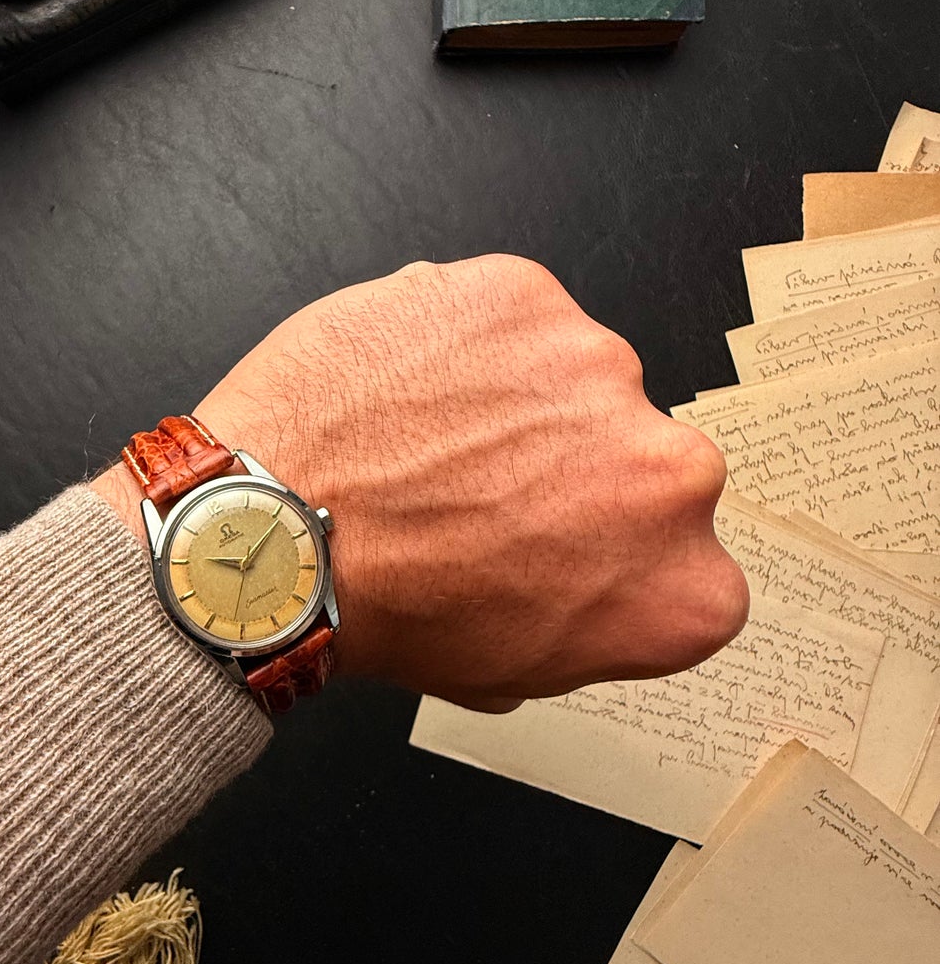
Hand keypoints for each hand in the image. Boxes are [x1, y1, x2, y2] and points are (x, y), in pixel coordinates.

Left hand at [95, 257, 746, 710]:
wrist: (277, 535)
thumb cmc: (380, 611)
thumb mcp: (514, 671)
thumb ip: (597, 618)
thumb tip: (594, 574)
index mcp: (686, 586)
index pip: (686, 554)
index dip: (611, 549)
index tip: (560, 549)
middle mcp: (672, 470)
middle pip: (639, 454)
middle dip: (574, 466)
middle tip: (481, 492)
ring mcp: (601, 367)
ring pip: (576, 376)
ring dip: (520, 398)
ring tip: (427, 441)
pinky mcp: (527, 293)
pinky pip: (513, 316)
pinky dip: (467, 339)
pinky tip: (408, 387)